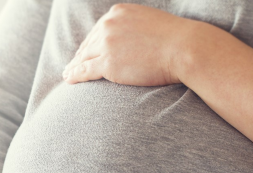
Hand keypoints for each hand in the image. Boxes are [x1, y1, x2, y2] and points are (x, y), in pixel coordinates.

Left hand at [62, 3, 194, 85]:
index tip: (84, 52)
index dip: (90, 43)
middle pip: (89, 43)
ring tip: (68, 74)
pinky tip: (69, 79)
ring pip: (84, 57)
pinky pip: (85, 70)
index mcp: (117, 13)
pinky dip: (74, 75)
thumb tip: (130, 39)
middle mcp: (108, 25)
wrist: (184, 48)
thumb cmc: (175, 39)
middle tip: (72, 65)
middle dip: (80, 55)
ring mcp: (107, 44)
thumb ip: (134, 27)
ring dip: (73, 66)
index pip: (98, 30)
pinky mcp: (108, 63)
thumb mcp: (150, 23)